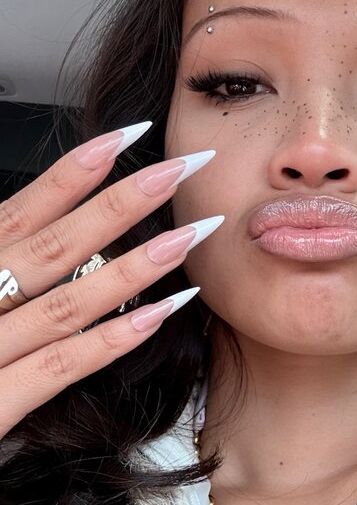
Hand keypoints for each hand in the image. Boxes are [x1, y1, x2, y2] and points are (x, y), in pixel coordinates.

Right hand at [0, 122, 221, 439]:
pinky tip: (161, 313)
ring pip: (65, 303)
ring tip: (190, 236)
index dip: (71, 174)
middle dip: (121, 203)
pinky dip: (113, 339)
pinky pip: (60, 368)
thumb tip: (38, 235)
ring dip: (133, 267)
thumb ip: (1, 273)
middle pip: (51, 247)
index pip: (17, 214)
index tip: (124, 136)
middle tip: (180, 167)